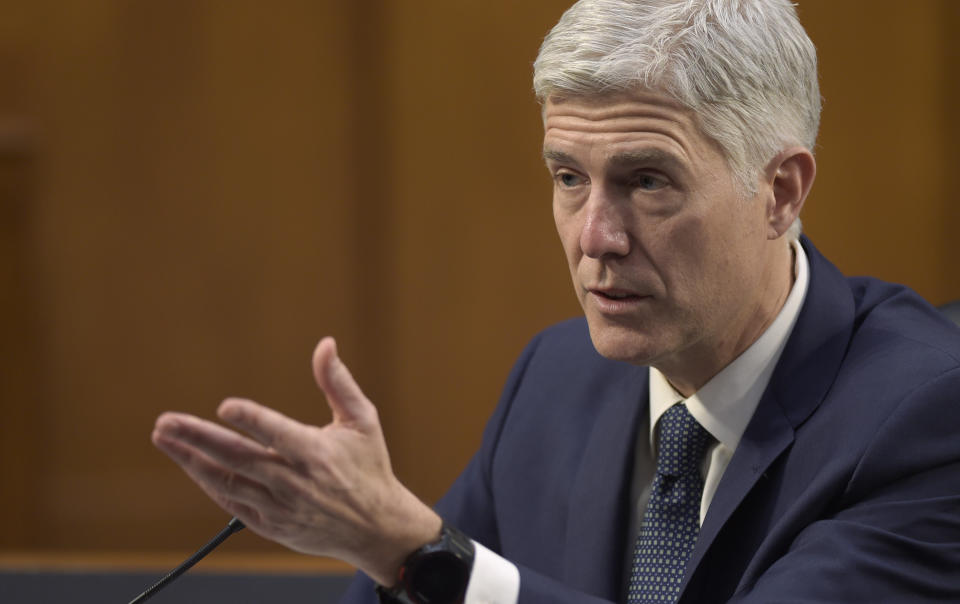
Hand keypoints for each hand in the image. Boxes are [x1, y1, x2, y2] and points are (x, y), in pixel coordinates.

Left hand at [151, 337, 441, 584]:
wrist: (376, 528)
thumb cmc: (369, 466)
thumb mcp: (363, 420)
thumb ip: (338, 382)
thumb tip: (325, 343)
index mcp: (317, 453)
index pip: (278, 434)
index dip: (251, 419)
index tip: (224, 406)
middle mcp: (295, 482)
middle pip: (239, 458)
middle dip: (198, 438)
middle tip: (166, 421)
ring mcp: (280, 507)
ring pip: (227, 482)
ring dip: (191, 460)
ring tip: (164, 437)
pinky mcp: (271, 526)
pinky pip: (231, 503)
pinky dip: (208, 482)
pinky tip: (190, 463)